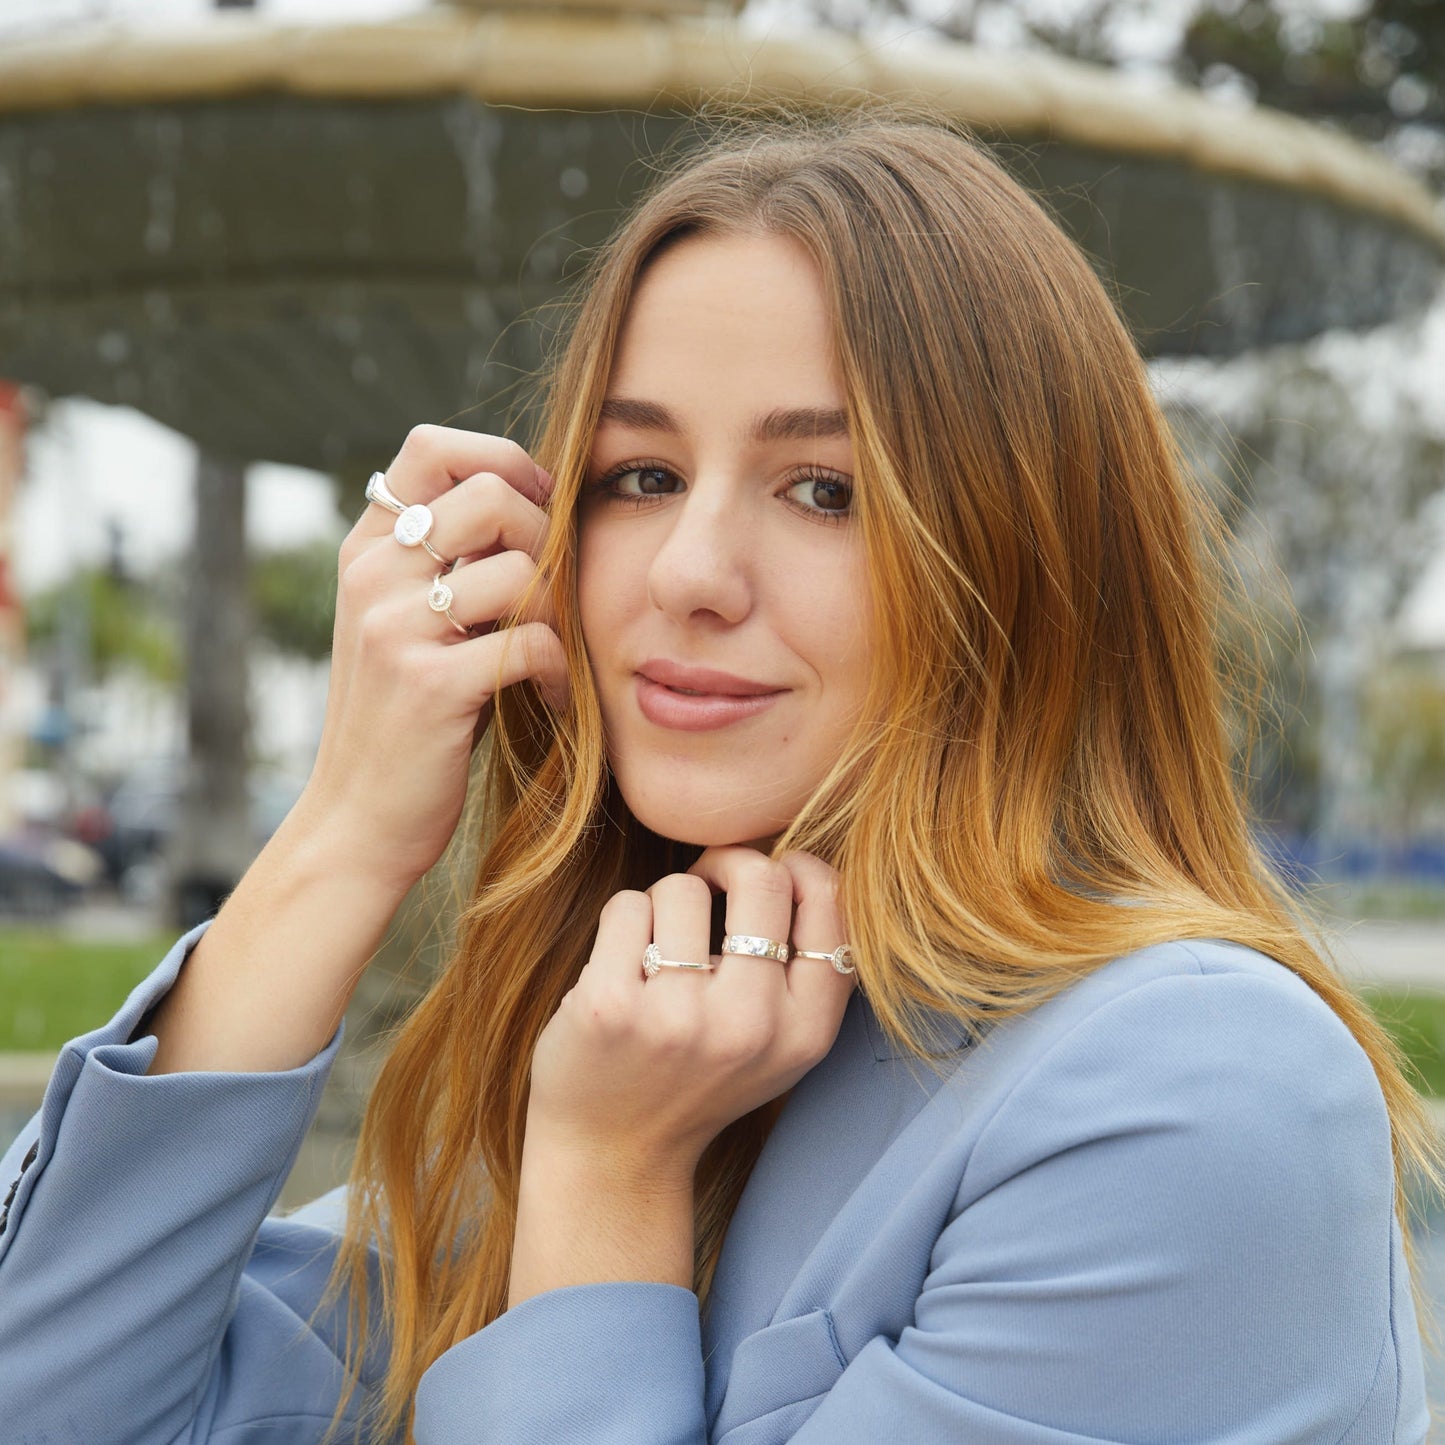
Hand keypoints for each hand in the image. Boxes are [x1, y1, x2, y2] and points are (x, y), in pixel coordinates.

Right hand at [293, 425, 567, 893]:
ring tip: (553, 654)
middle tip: (553, 598)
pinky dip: (560, 675)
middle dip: (547, 541)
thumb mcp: (410, 623)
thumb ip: (450, 561)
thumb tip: (539, 497)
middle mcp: (371, 577)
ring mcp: (393, 630)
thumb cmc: (410, 720)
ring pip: (520, 570)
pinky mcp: (429, 686)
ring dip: (558, 615)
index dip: (503, 461)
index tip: (539, 509)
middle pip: (493, 495)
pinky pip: (531, 644)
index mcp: (366, 550)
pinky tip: (553, 700)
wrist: (358, 822)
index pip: (431, 447)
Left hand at [525, 848, 856, 1184]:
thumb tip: (793, 861)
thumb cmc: (698, 1077)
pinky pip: (625, 906)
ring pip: (681, 887)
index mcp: (805, 1032)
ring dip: (663, 903)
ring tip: (657, 949)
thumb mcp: (780, 1045)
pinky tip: (619, 966)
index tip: (761, 884)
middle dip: (728, 864)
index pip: (829, 901)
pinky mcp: (609, 1006)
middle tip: (707, 883)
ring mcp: (677, 1017)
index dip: (796, 868)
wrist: (613, 1156)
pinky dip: (621, 923)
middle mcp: (750, 1026)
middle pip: (761, 878)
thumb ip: (802, 969)